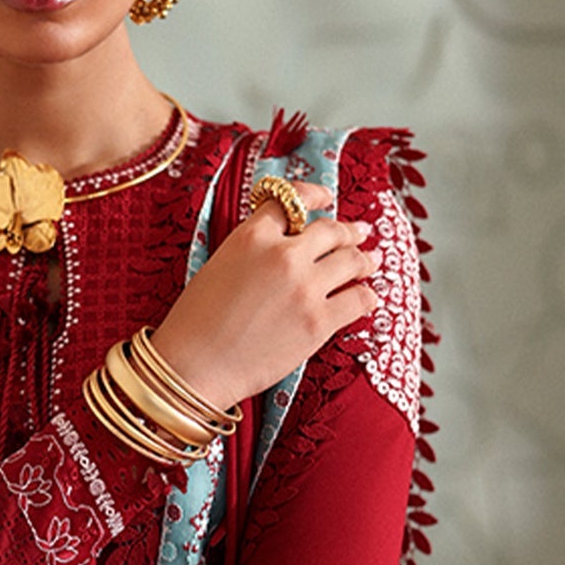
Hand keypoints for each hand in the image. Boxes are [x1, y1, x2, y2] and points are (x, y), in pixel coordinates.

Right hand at [151, 181, 376, 408]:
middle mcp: (283, 255)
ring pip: (352, 261)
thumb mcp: (217, 267)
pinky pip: (359, 299)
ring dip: (365, 259)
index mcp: (251, 236)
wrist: (193, 368)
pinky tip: (367, 298)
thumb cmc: (195, 324)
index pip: (291, 201)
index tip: (327, 199)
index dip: (314, 195)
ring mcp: (305, 288)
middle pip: (330, 231)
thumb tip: (285, 249)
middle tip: (360, 233)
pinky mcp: (318, 322)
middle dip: (348, 231)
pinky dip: (366, 296)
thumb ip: (252, 251)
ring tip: (371, 261)